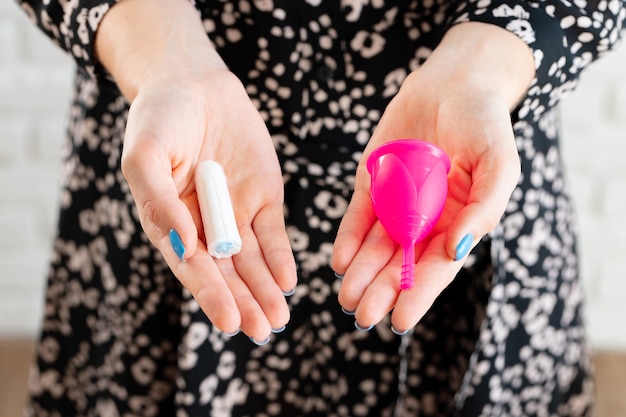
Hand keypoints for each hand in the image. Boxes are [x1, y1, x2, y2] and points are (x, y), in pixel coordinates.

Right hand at [95, 0, 295, 342]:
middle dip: (244, 302)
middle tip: (261, 330)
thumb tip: (185, 244)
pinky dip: (280, 256)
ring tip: (278, 317)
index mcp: (170, 224)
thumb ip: (158, 199)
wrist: (194, 84)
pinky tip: (287, 280)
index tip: (229, 321)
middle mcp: (204, 227)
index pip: (192, 268)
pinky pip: (273, 233)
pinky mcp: (263, 198)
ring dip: (265, 289)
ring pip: (253, 261)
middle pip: (226, 273)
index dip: (210, 295)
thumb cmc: (159, 118)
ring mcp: (236, 215)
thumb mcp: (144, 155)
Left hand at [332, 23, 533, 332]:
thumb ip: (484, 208)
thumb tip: (458, 249)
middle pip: (400, 264)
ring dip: (360, 272)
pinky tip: (339, 259)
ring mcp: (396, 202)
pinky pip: (358, 215)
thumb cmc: (484, 123)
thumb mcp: (499, 164)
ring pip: (375, 246)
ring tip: (345, 297)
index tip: (400, 319)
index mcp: (458, 222)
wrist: (452, 82)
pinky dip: (348, 237)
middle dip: (381, 290)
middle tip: (362, 316)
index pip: (436, 267)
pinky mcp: (372, 183)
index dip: (418, 294)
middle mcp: (425, 220)